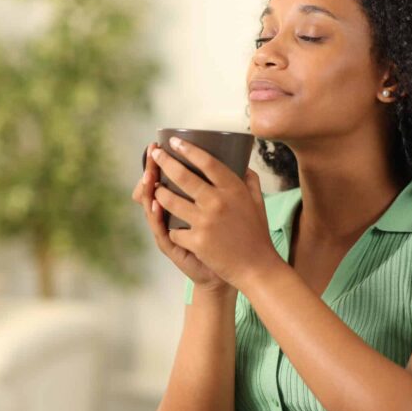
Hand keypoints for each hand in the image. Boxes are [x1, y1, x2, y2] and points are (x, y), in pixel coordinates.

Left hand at [148, 137, 280, 290]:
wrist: (257, 269)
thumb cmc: (257, 235)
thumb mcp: (257, 203)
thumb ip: (249, 182)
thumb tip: (243, 164)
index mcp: (233, 189)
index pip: (207, 161)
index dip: (188, 149)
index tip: (174, 142)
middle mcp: (217, 202)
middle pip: (183, 176)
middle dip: (163, 162)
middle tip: (154, 154)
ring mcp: (205, 222)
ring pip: (170, 201)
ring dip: (159, 194)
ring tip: (155, 189)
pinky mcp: (197, 241)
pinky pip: (173, 230)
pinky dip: (172, 229)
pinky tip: (171, 227)